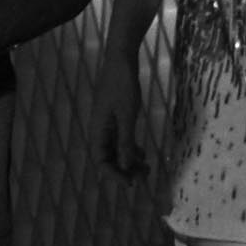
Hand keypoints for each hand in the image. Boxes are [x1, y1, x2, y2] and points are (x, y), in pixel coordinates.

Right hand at [90, 45, 153, 178]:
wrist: (121, 61)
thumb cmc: (123, 86)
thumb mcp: (127, 116)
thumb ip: (126, 142)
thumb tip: (126, 166)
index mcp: (98, 130)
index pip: (102, 161)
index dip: (115, 174)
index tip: (131, 183)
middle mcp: (100, 130)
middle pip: (109, 158)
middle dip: (125, 171)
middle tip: (144, 179)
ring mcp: (108, 125)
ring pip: (117, 150)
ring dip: (130, 162)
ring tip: (147, 169)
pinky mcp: (116, 118)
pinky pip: (121, 140)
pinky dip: (131, 149)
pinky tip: (143, 154)